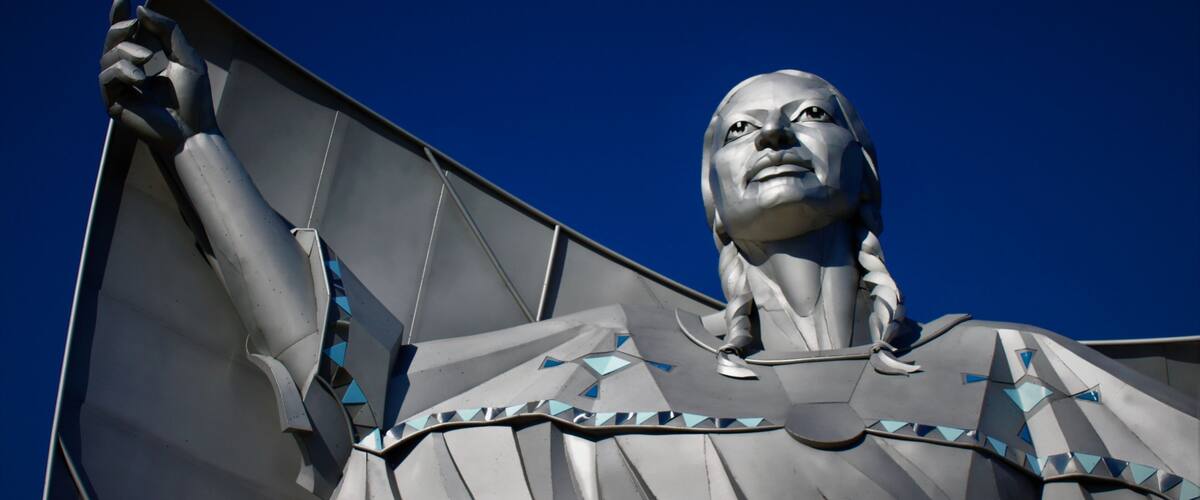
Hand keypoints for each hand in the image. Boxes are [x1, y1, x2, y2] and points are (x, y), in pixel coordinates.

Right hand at [99, 0, 216, 154]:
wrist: (194, 130)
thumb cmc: (194, 99)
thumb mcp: (186, 56)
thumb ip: (168, 31)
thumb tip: (140, 10)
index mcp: (144, 64)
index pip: (125, 37)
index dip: (119, 17)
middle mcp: (128, 75)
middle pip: (112, 43)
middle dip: (120, 29)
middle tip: (135, 24)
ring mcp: (119, 90)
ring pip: (107, 58)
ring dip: (126, 52)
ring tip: (148, 59)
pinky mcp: (113, 104)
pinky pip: (107, 77)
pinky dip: (122, 71)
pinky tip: (140, 78)